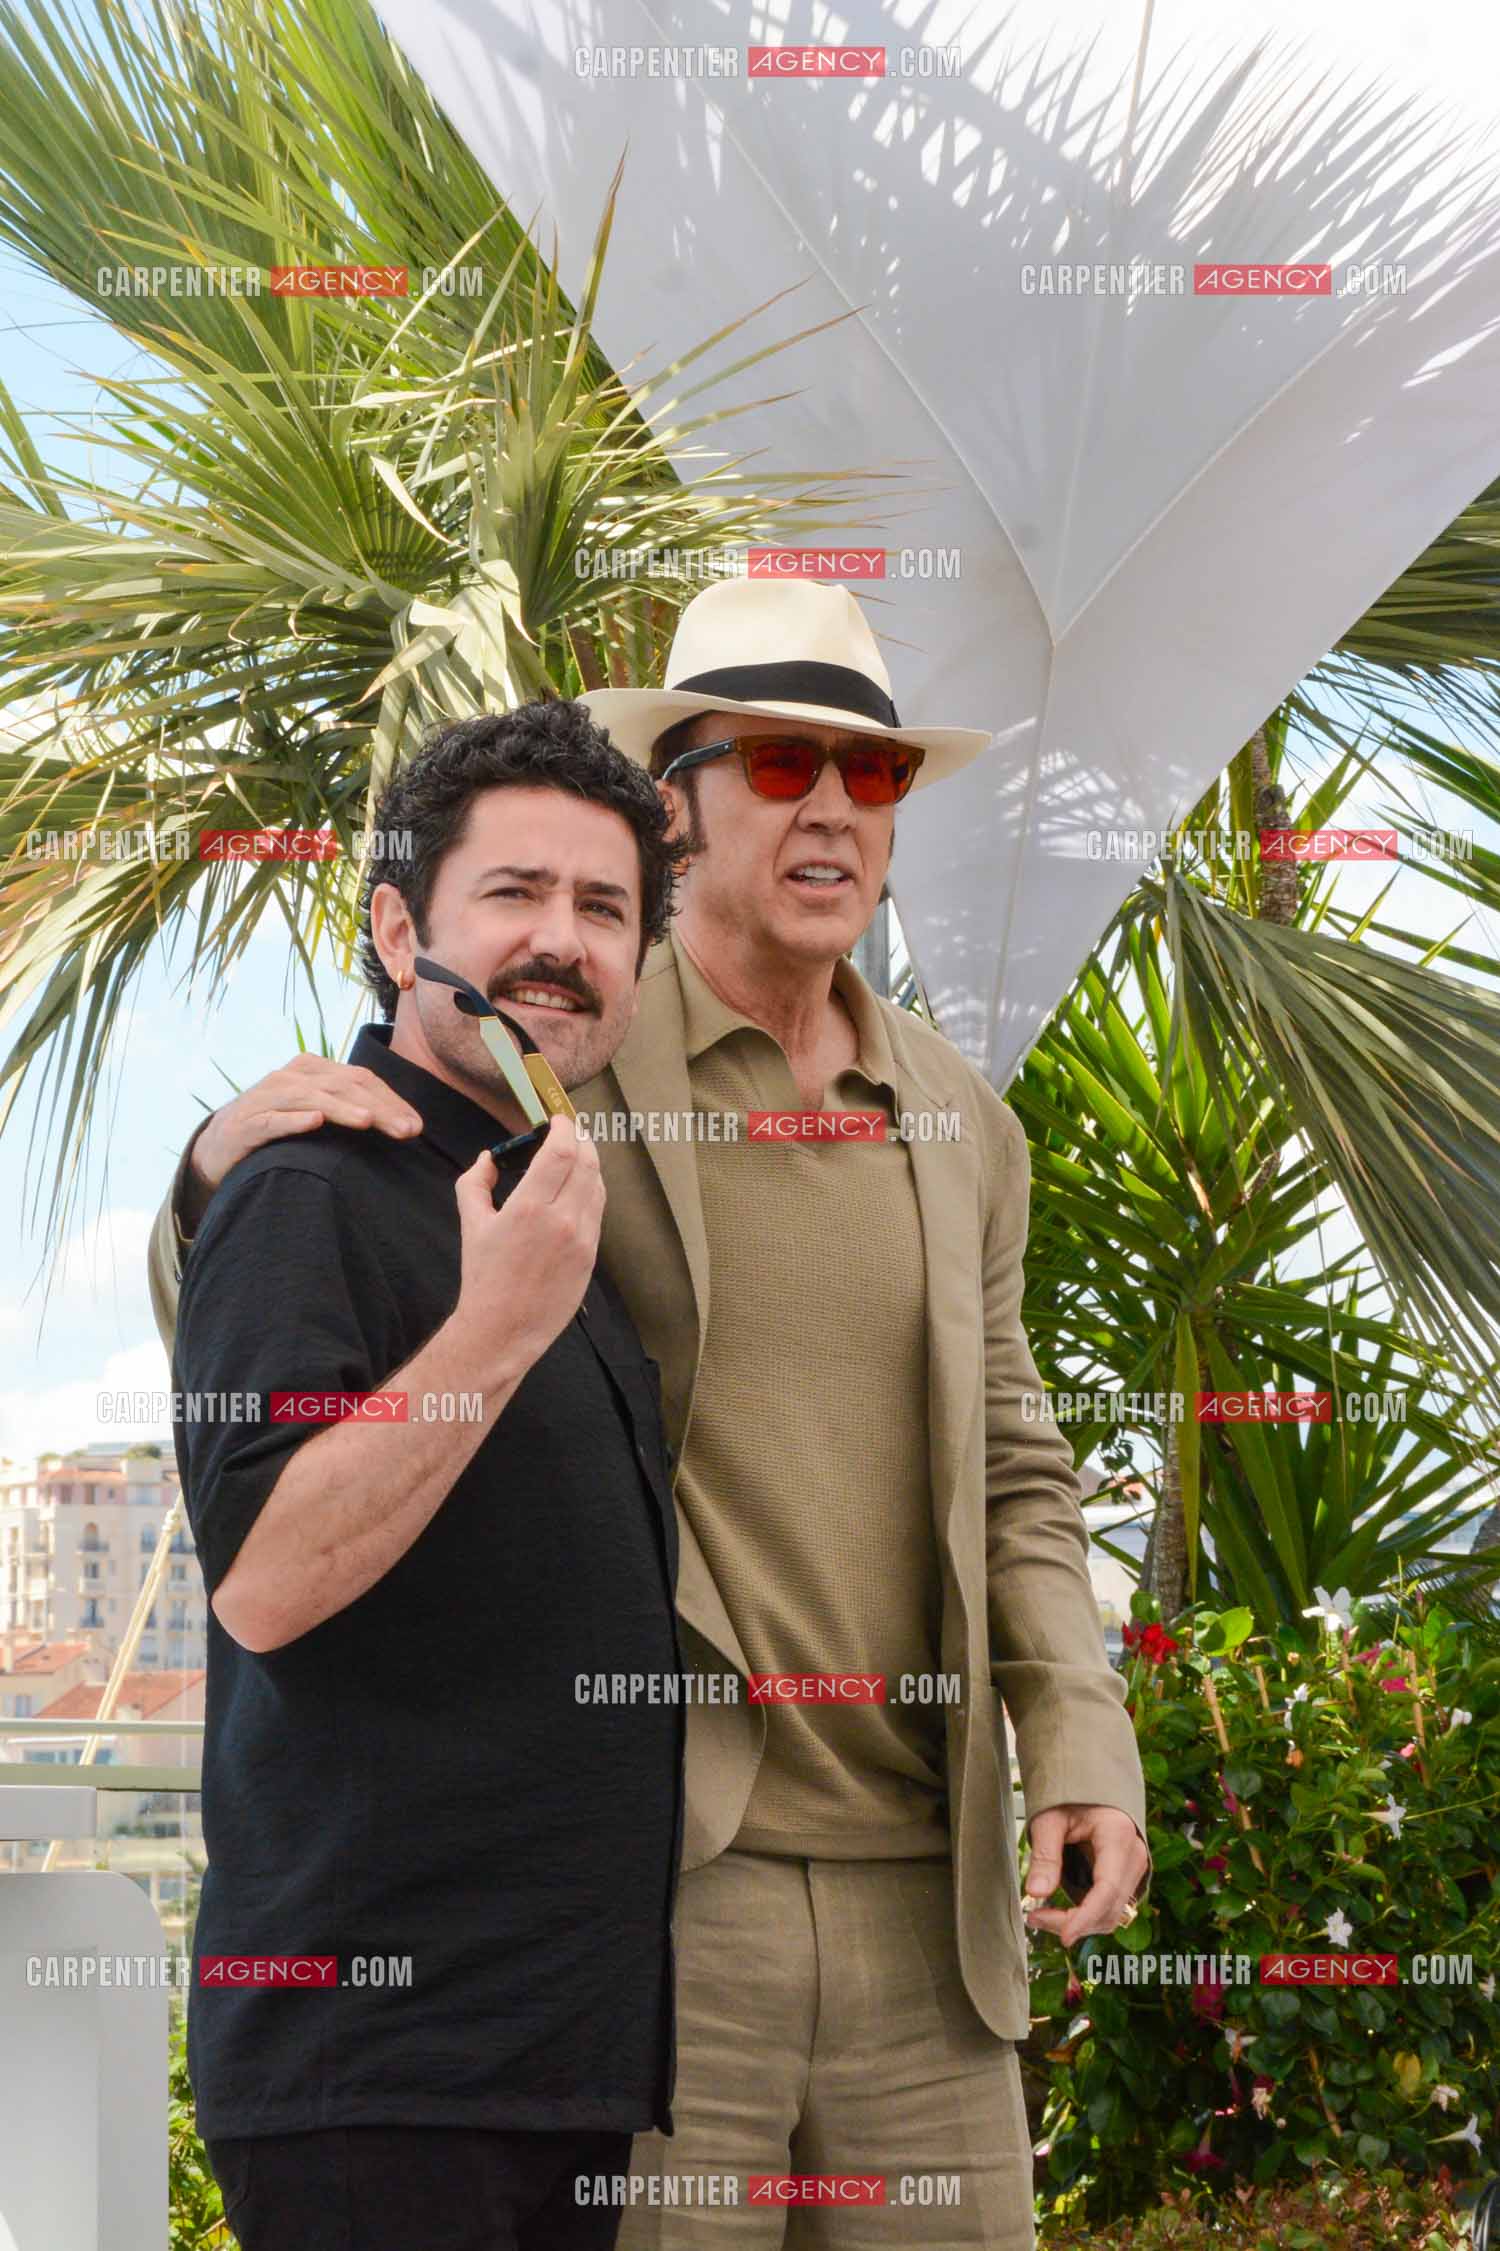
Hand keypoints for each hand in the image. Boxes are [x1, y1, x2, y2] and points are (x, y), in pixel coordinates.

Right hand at [189, 1055, 423, 1199]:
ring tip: (369, 1122)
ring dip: (343, 1110)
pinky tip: (314, 1123)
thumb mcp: (314, 1109)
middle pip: (344, 1086)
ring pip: (312, 1098)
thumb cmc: (278, 1124)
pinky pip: (272, 1119)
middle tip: (408, 1131)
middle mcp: (292, 1077)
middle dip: (379, 1108)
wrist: (220, 1140)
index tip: (417, 1127)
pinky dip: (294, 1120)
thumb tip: (401, 1121)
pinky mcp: (247, 1123)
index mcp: (313, 1069)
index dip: (392, 1100)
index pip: (361, 1079)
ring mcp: (267, 1097)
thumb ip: (348, 1107)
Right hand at [451, 1116, 604, 1381]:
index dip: (564, 1127)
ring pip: (598, 1186)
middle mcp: (562, 1220)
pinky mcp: (592, 1256)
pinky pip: (597, 1212)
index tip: (558, 1119)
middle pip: (587, 1162)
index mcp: (529, 1208)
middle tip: (570, 1131)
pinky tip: (578, 1188)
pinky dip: (591, 1191)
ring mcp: (582, 1239)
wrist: (503, 1328)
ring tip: (576, 1155)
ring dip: (589, 1163)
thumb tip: (489, 1156)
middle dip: (581, 1139)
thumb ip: (475, 1181)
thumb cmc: (483, 1277)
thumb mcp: (471, 1223)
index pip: (562, 1151)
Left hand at [1020, 1804, 1148, 1947]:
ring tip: (1040, 1917)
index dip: (1085, 1917)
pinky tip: (1060, 1914)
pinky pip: (1110, 1909)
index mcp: (1118, 1835)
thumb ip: (1044, 1855)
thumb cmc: (1070, 1796)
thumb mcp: (1049, 1819)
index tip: (1063, 1936)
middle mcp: (1135, 1855)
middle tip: (1033, 1918)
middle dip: (1073, 1922)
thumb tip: (1035, 1893)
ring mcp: (1135, 1868)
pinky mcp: (1127, 1879)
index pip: (1107, 1889)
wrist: (1090, 1787)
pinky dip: (1086, 1917)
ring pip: (1112, 1914)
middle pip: (1110, 1907)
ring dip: (1079, 1924)